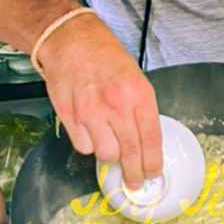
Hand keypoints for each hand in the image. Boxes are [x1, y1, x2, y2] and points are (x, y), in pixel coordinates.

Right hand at [37, 13, 161, 189]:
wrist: (71, 40)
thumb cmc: (105, 57)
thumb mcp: (136, 78)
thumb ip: (140, 110)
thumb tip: (145, 144)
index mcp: (139, 94)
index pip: (151, 139)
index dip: (153, 163)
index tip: (153, 173)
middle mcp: (116, 105)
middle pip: (130, 153)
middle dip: (134, 174)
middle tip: (134, 182)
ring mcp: (91, 112)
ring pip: (105, 154)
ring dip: (109, 153)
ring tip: (109, 142)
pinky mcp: (69, 117)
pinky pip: (83, 146)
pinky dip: (87, 143)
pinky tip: (89, 129)